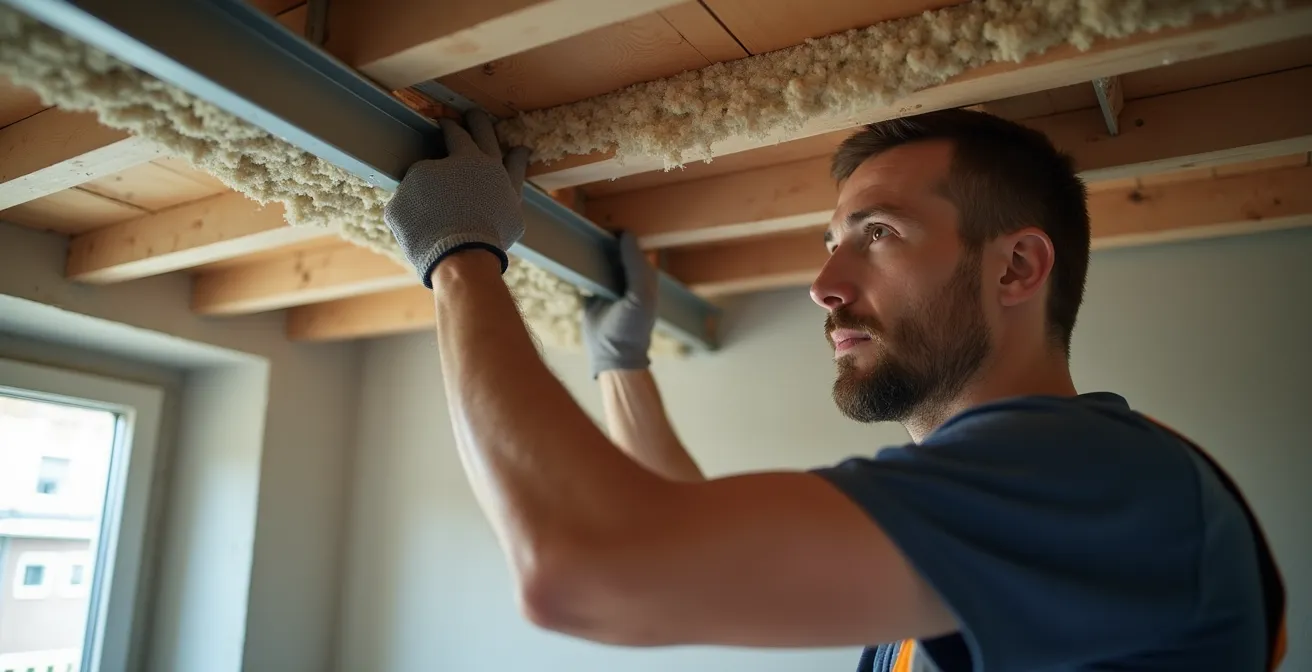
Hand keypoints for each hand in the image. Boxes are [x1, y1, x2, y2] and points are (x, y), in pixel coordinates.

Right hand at [384, 110, 530, 286]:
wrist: (461, 258)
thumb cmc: (427, 223)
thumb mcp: (409, 191)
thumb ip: (420, 174)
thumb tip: (427, 171)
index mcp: (465, 157)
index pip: (456, 134)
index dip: (447, 126)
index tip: (442, 121)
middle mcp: (492, 169)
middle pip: (487, 138)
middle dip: (479, 123)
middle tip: (474, 115)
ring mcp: (507, 192)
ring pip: (514, 166)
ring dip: (515, 155)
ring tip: (520, 149)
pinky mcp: (515, 217)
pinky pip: (515, 198)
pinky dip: (513, 192)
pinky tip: (514, 192)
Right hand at [583, 232, 657, 377]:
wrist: (613, 354)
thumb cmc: (633, 326)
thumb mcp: (640, 294)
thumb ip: (635, 265)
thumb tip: (626, 235)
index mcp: (643, 276)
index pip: (631, 247)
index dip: (620, 236)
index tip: (605, 230)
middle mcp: (626, 278)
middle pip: (613, 251)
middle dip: (603, 241)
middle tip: (588, 233)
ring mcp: (608, 285)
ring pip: (598, 260)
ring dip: (590, 251)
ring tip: (577, 241)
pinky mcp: (591, 294)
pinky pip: (585, 274)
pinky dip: (580, 266)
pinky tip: (572, 259)